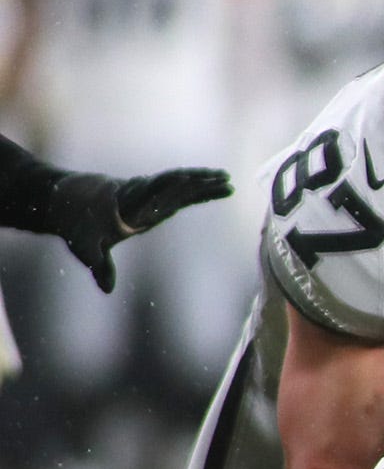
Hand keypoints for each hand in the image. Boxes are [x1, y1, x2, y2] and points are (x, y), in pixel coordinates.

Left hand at [49, 166, 234, 291]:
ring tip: (228, 181)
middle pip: (171, 182)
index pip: (149, 190)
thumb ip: (100, 266)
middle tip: (221, 179)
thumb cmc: (78, 225)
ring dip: (204, 182)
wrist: (70, 201)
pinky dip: (201, 190)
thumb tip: (107, 289)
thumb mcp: (86, 247)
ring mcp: (150, 194)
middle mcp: (140, 193)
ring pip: (180, 183)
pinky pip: (182, 191)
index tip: (186, 179)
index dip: (167, 185)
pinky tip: (219, 187)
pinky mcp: (157, 198)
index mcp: (125, 201)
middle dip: (195, 180)